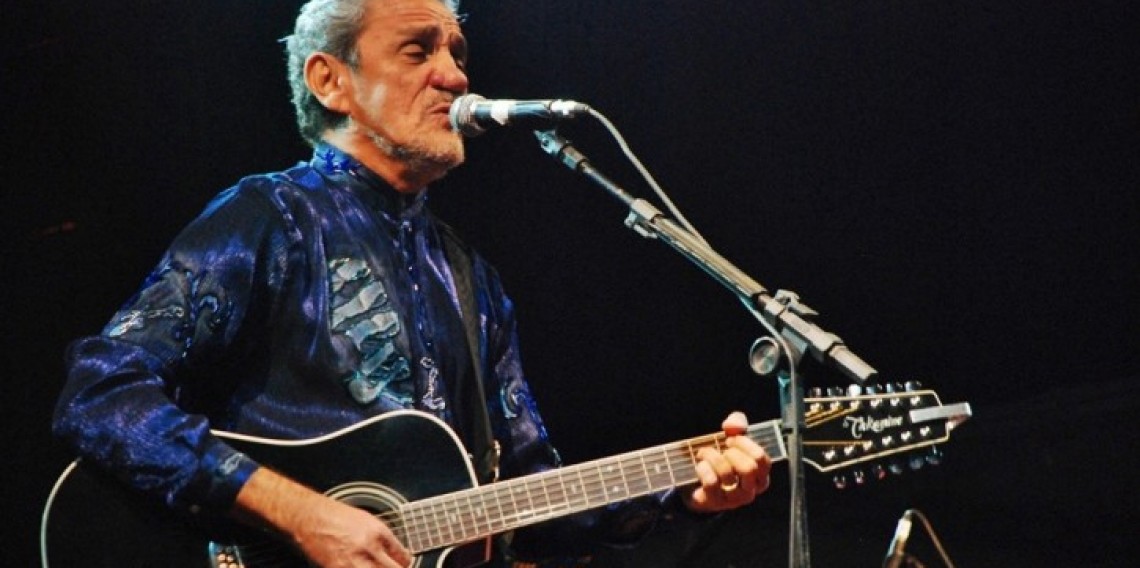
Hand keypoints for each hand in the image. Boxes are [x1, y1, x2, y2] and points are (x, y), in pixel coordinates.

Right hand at [291, 495, 412, 567]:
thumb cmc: (336, 515)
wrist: (311, 517)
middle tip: (398, 567)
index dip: (406, 560)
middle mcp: (366, 546)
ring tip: (382, 566)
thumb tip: (396, 552)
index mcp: (376, 531)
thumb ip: (383, 537)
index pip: (399, 552)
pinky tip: (362, 565)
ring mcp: (351, 560)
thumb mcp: (367, 520)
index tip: (406, 562)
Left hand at [682, 411, 771, 513]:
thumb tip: (732, 427)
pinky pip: (711, 482)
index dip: (745, 445)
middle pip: (748, 468)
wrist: (697, 483)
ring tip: (704, 453)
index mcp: (760, 476)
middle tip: (722, 448)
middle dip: (732, 453)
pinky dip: (703, 468)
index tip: (731, 439)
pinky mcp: (715, 502)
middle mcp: (750, 491)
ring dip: (712, 456)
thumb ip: (737, 424)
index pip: (761, 459)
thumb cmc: (721, 459)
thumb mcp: (732, 438)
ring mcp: (733, 499)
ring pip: (727, 473)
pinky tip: (701, 464)